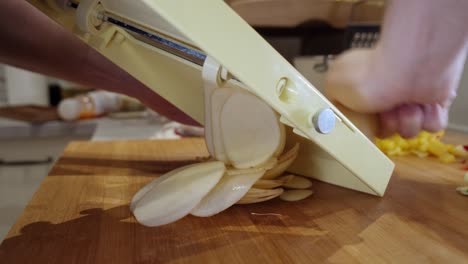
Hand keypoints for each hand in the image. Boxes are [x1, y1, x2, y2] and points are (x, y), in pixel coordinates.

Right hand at [325, 47, 460, 137]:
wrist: (409, 68)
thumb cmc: (370, 77)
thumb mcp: (333, 83)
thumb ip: (333, 96)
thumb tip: (340, 104)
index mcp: (365, 88)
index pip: (361, 118)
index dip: (362, 124)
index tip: (363, 119)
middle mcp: (387, 93)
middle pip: (384, 128)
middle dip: (385, 125)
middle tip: (386, 112)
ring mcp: (411, 98)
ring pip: (408, 130)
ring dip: (406, 121)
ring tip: (405, 105)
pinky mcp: (435, 102)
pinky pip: (431, 125)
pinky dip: (427, 118)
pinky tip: (423, 105)